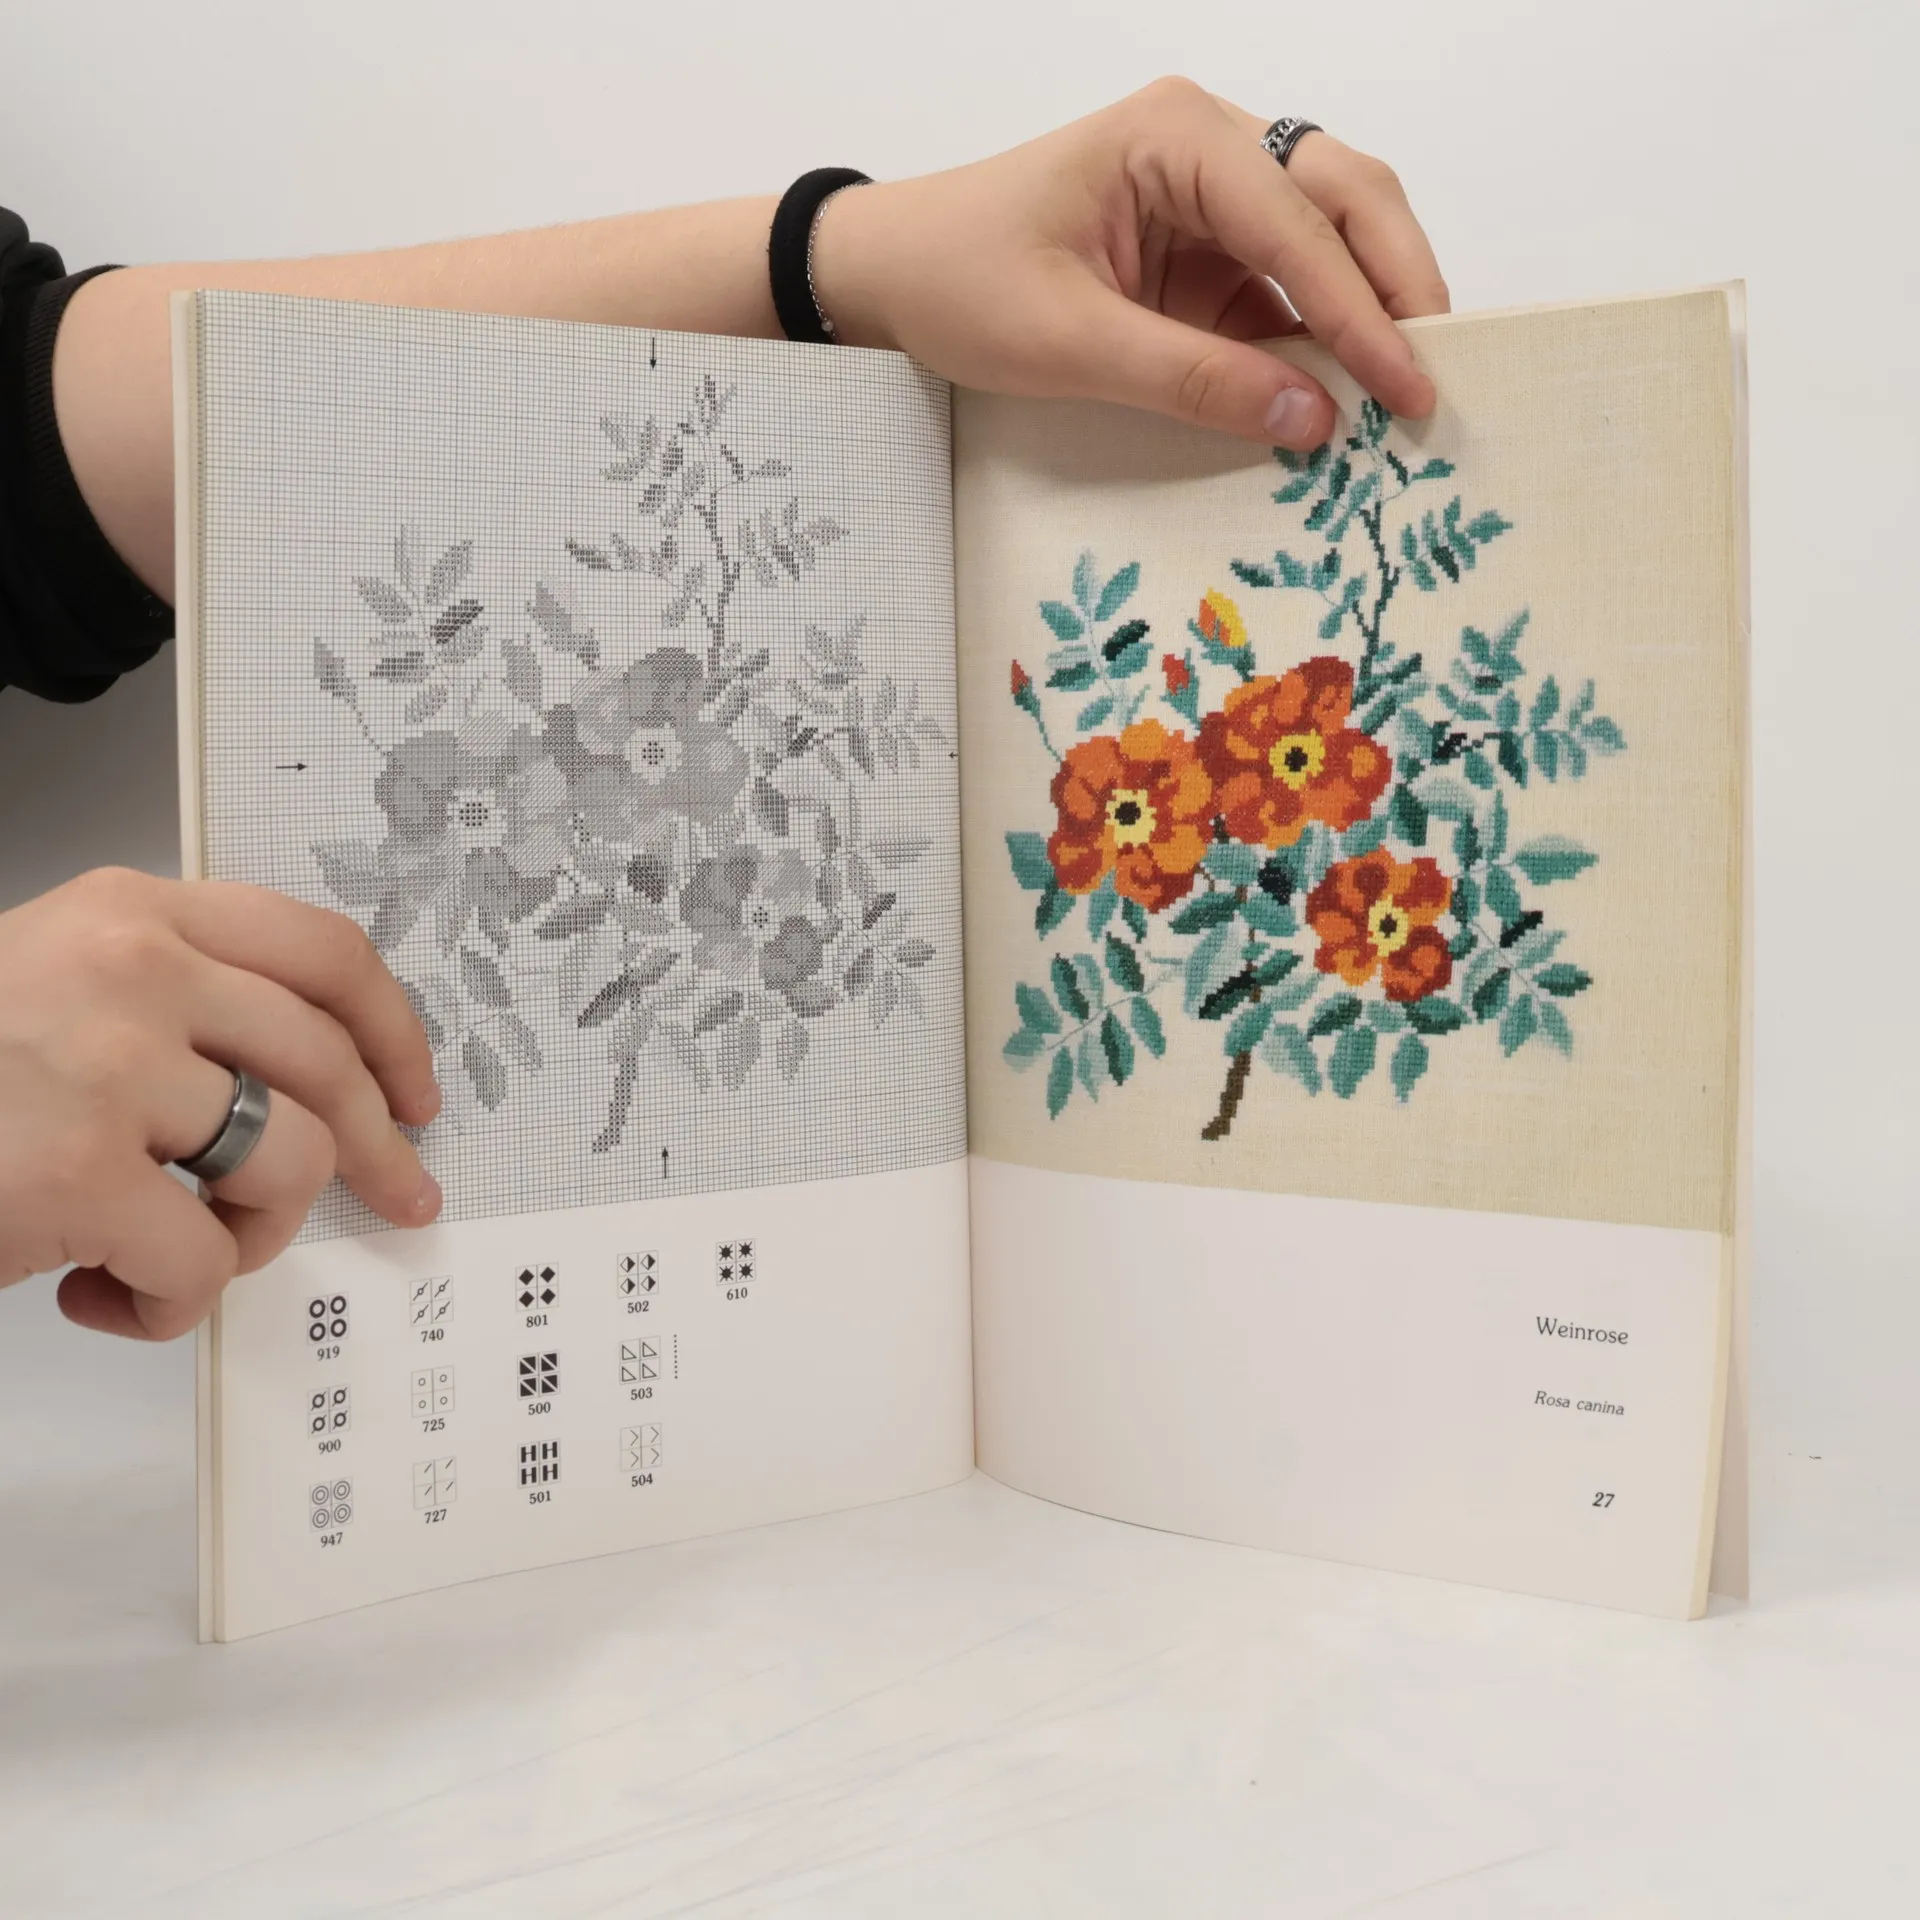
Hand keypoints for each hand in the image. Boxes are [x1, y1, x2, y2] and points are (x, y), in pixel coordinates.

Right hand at [0, 869, 441, 1338]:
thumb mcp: (53, 983)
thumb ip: (176, 999)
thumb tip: (317, 1085)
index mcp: (133, 913)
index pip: (325, 953)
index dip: (394, 1033)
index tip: (417, 1091)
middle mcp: (132, 971)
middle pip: (328, 1065)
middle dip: (377, 1150)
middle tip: (397, 1196)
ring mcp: (108, 1069)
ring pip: (289, 1162)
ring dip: (256, 1232)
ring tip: (185, 1249)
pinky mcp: (76, 1176)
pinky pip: (206, 1262)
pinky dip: (171, 1306)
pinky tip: (100, 1297)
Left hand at [814, 77, 1448, 449]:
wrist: (889, 273)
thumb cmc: (960, 281)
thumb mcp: (1069, 343)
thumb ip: (1191, 381)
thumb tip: (1310, 424)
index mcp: (1177, 135)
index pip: (1299, 220)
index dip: (1361, 311)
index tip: (1406, 389)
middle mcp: (1211, 145)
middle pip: (1347, 197)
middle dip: (1397, 286)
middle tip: (1433, 381)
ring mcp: (1215, 197)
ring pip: (1331, 238)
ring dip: (1369, 312)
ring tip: (1404, 395)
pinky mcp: (1207, 252)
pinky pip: (1286, 290)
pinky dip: (1320, 341)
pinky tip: (1342, 397)